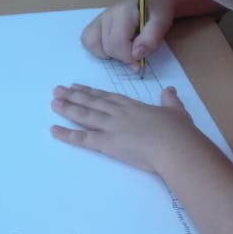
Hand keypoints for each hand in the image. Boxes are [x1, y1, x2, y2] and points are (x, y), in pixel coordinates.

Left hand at [49, 84, 207, 174]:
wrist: (175, 146)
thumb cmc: (179, 132)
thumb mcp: (176, 111)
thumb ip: (170, 100)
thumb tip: (170, 90)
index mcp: (134, 106)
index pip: (108, 97)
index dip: (92, 92)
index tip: (78, 86)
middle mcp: (119, 113)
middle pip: (92, 102)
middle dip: (74, 95)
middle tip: (58, 90)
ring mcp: (111, 127)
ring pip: (84, 115)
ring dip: (67, 108)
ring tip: (53, 102)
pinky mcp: (106, 143)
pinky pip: (82, 138)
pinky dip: (67, 134)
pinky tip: (54, 130)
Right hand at [81, 0, 174, 67]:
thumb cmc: (159, 10)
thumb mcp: (163, 21)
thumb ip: (151, 38)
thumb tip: (136, 55)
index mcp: (122, 11)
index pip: (117, 42)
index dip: (129, 57)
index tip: (140, 62)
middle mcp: (106, 14)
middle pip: (106, 47)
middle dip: (122, 57)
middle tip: (136, 53)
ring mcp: (99, 19)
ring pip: (91, 44)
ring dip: (108, 54)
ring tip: (124, 49)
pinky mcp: (95, 24)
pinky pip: (88, 41)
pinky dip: (99, 49)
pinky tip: (113, 47)